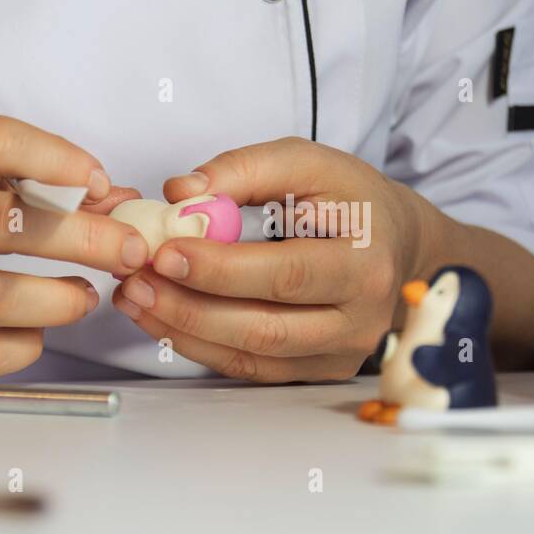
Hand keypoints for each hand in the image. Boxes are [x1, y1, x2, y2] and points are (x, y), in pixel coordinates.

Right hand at [0, 116, 147, 377]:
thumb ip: (28, 186)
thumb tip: (121, 202)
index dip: (54, 157)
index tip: (100, 180)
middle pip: (5, 223)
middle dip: (84, 238)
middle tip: (131, 251)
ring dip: (57, 300)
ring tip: (88, 296)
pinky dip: (18, 347)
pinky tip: (40, 335)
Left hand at [112, 137, 428, 381]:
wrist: (397, 245)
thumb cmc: (350, 201)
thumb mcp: (310, 162)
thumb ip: (245, 168)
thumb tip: (181, 193)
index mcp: (365, 261)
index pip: (287, 274)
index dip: (221, 270)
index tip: (165, 251)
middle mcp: (360, 318)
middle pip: (266, 327)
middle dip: (191, 307)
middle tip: (138, 282)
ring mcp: (341, 353)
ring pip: (252, 355)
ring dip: (185, 330)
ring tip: (136, 297)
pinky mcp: (318, 371)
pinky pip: (251, 368)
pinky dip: (200, 346)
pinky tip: (162, 318)